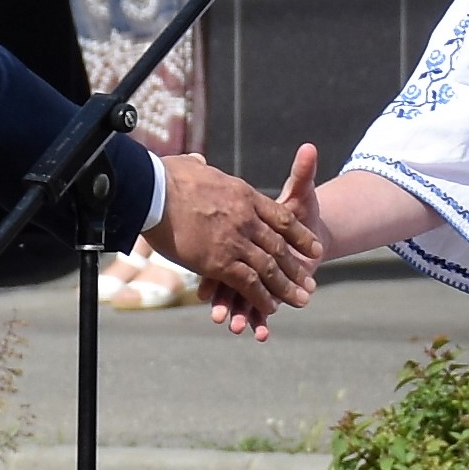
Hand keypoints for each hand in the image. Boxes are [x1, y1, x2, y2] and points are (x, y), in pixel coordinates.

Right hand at [144, 148, 316, 334]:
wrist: (153, 188)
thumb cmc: (166, 176)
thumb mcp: (193, 167)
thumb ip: (201, 168)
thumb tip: (198, 161)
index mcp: (244, 196)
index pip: (282, 218)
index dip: (300, 235)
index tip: (315, 247)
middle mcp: (246, 219)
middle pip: (279, 246)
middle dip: (296, 267)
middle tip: (310, 282)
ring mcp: (235, 241)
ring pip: (270, 268)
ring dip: (286, 287)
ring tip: (302, 300)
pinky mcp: (220, 262)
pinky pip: (248, 283)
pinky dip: (260, 298)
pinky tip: (270, 308)